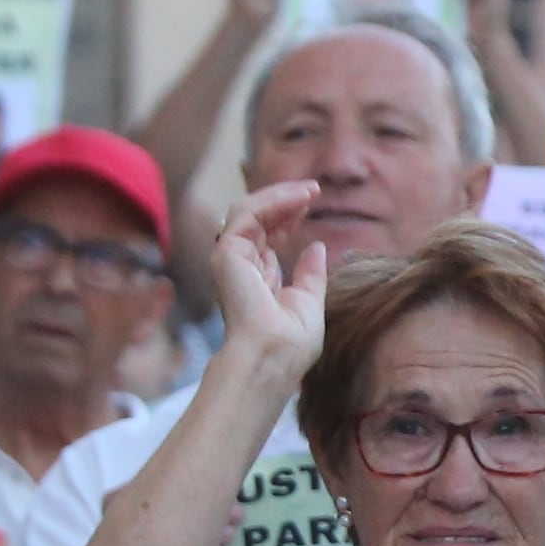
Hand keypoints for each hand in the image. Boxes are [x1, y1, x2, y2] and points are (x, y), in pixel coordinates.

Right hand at [210, 178, 331, 395]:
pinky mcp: (227, 253)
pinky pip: (248, 213)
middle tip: (314, 189)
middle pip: (257, 219)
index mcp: (257, 279)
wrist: (273, 356)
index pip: (267, 236)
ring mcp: (230, 259)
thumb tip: (317, 246)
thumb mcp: (309, 302)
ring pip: (249, 210)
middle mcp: (240, 266)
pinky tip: (298, 199)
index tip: (311, 204)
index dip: (287, 216)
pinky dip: (273, 201)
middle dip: (285, 200)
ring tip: (310, 190)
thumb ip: (310, 274)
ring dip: (280, 195)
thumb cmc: (290, 343)